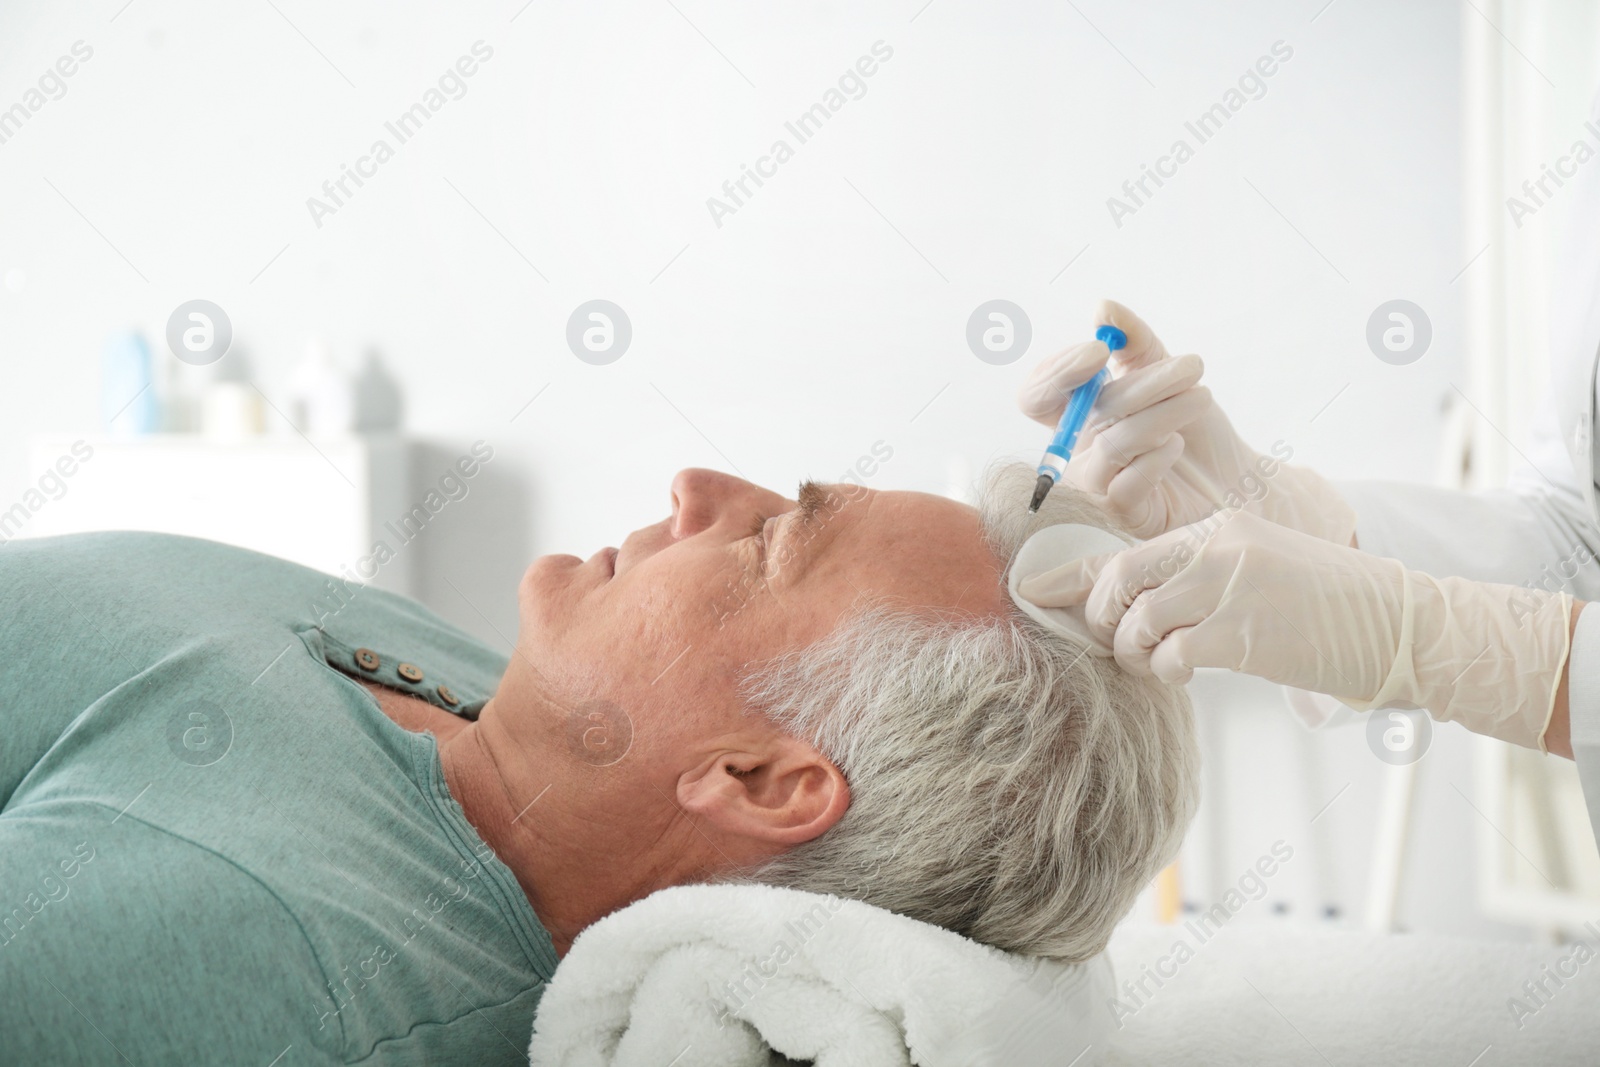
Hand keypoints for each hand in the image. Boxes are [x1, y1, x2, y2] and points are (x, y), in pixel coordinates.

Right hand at [1017, 301, 1355, 543]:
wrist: (1238, 481)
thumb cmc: (1197, 428)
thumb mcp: (1170, 373)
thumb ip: (1135, 342)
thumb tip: (1103, 308)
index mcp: (1079, 414)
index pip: (1038, 395)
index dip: (1058, 372)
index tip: (1101, 350)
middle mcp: (1079, 450)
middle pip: (1084, 414)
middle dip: (1140, 384)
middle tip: (1192, 365)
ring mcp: (1097, 485)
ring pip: (1114, 443)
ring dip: (1165, 413)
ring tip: (1203, 396)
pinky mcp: (1124, 516)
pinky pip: (1127, 484)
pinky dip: (1157, 459)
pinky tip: (1177, 447)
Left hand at [1019, 510, 1573, 750]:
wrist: (1399, 623)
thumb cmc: (1322, 606)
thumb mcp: (1253, 572)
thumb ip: (1193, 579)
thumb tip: (1126, 608)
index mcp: (1217, 527)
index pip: (1124, 548)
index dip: (1071, 577)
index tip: (1031, 590)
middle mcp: (1217, 546)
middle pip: (1119, 582)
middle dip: (1104, 622)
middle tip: (1123, 646)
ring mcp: (1230, 586)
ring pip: (1139, 621)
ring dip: (1137, 654)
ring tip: (1162, 664)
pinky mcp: (1243, 632)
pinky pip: (1173, 655)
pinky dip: (1169, 672)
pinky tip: (1189, 673)